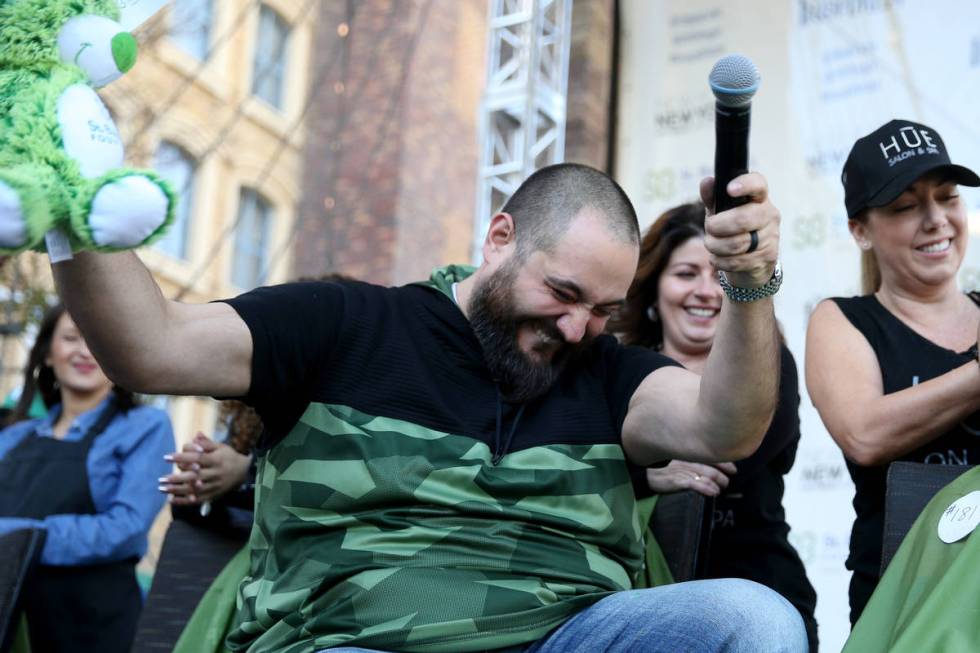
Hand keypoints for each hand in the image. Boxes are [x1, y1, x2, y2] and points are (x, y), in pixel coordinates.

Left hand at [159, 432, 251, 504]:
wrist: (244, 472)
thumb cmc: (228, 457)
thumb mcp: (221, 447)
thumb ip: (207, 443)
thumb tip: (196, 435)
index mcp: (217, 460)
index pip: (197, 458)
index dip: (182, 457)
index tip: (167, 457)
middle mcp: (215, 474)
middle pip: (194, 476)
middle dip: (177, 478)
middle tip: (161, 478)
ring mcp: (214, 486)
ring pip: (194, 490)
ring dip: (177, 490)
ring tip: (162, 489)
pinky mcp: (213, 495)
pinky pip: (198, 500)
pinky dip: (184, 501)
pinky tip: (171, 500)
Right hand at [645, 460, 737, 496]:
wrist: (640, 472)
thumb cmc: (659, 466)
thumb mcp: (675, 458)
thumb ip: (690, 459)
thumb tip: (709, 467)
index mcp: (687, 453)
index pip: (710, 456)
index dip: (724, 463)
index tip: (733, 469)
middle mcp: (686, 460)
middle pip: (710, 466)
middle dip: (721, 475)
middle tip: (726, 482)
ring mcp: (682, 470)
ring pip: (705, 475)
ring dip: (717, 482)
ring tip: (721, 489)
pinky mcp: (676, 481)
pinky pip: (694, 484)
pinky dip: (706, 488)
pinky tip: (713, 492)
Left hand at [700, 173, 779, 287]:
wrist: (750, 260)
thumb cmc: (732, 228)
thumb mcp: (721, 210)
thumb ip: (713, 197)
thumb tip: (707, 182)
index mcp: (759, 198)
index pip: (758, 185)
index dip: (745, 185)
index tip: (730, 189)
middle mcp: (769, 215)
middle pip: (742, 219)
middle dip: (717, 226)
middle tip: (709, 228)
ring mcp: (771, 237)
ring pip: (737, 244)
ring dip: (715, 246)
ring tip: (711, 244)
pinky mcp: (768, 257)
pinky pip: (737, 261)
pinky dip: (720, 261)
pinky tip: (718, 258)